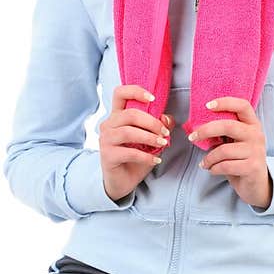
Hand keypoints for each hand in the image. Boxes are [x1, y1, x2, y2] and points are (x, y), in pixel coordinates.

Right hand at [99, 84, 175, 201]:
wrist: (122, 181)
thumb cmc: (134, 157)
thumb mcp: (150, 140)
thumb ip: (159, 126)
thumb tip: (167, 119)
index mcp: (117, 116)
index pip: (120, 93)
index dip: (136, 91)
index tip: (153, 99)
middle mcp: (108, 125)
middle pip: (130, 114)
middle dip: (152, 122)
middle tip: (165, 132)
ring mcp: (105, 140)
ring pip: (128, 132)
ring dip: (149, 137)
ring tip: (162, 143)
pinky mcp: (107, 155)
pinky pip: (129, 152)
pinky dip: (146, 156)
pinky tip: (155, 160)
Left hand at [187, 95, 272, 209]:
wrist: (256, 185)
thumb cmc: (241, 160)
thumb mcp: (235, 142)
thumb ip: (224, 131)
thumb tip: (198, 126)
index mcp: (252, 124)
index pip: (242, 105)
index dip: (225, 102)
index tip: (207, 105)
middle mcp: (256, 135)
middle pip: (228, 126)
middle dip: (206, 131)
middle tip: (192, 137)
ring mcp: (256, 151)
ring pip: (223, 150)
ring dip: (209, 158)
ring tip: (205, 163)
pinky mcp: (253, 167)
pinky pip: (226, 166)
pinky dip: (214, 169)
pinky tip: (213, 170)